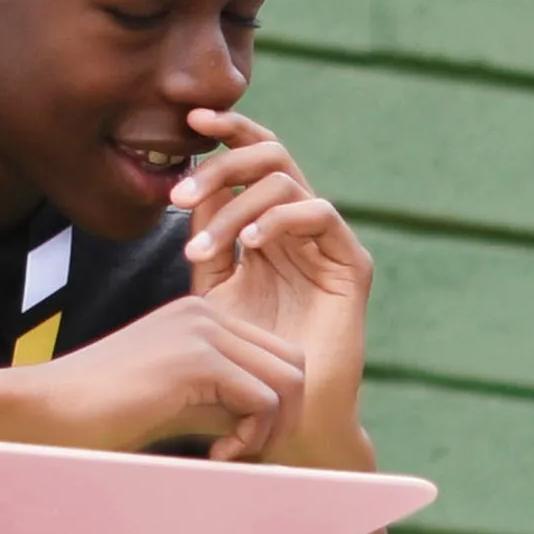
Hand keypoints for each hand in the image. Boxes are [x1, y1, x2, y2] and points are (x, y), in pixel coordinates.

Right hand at [31, 290, 309, 461]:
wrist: (48, 411)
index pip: (278, 356)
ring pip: (288, 381)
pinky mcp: (197, 359)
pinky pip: (264, 400)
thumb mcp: (183, 404)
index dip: (275, 407)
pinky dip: (252, 437)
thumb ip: (229, 404)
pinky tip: (216, 454)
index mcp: (201, 317)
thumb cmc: (106, 416)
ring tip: (229, 454)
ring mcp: (202, 330)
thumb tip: (281, 422)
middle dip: (284, 417)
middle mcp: (206, 313)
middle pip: (294, 364)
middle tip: (245, 452)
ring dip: (270, 430)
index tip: (236, 441)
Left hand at [175, 109, 372, 465]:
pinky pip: (320, 214)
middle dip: (223, 163)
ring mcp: (328, 244)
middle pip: (271, 156)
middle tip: (181, 192)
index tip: (187, 121)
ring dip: (236, 204)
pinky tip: (249, 245)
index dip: (226, 131)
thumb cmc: (245, 357)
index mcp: (269, 224)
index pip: (252, 159)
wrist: (284, 412)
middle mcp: (300, 227)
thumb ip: (206, 236)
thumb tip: (190, 185)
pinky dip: (279, 220)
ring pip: (288, 181)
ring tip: (205, 245)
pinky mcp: (351, 266)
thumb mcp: (212, 287)